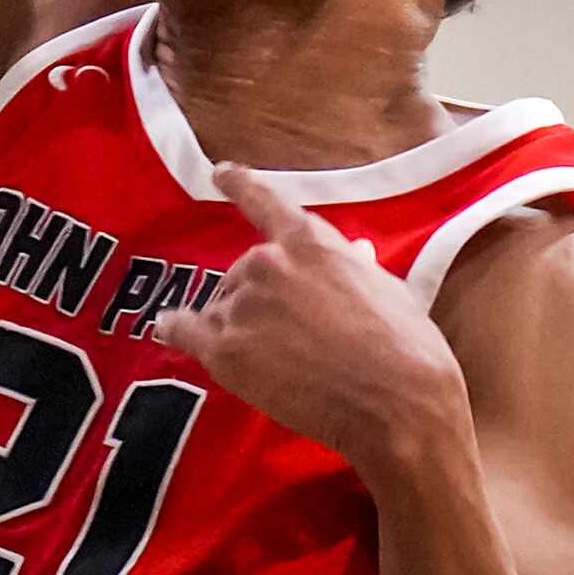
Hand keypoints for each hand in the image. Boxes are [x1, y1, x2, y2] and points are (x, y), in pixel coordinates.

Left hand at [156, 164, 464, 472]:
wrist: (398, 402)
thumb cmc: (406, 344)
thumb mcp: (384, 287)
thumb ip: (353, 268)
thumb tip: (353, 256)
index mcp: (307, 240)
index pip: (263, 201)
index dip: (239, 184)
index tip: (220, 172)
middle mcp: (266, 262)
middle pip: (243, 271)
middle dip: (259, 296)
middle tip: (292, 336)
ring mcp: (242, 305)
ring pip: (222, 306)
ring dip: (236, 323)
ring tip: (272, 361)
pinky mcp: (226, 349)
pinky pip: (185, 331)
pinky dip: (175, 329)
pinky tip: (167, 328)